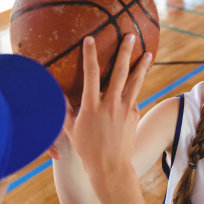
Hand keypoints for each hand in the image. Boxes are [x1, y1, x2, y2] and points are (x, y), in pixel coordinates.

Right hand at [64, 34, 151, 176]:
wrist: (110, 166)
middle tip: (130, 36)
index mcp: (92, 106)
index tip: (90, 39)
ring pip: (135, 82)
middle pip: (119, 72)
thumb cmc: (87, 148)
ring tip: (148, 53)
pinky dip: (136, 88)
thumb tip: (55, 92)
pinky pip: (134, 98)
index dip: (90, 55)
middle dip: (125, 52)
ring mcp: (125, 110)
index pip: (91, 74)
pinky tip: (137, 82)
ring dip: (141, 65)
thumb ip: (65, 108)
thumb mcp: (70, 129)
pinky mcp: (134, 115)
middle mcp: (110, 105)